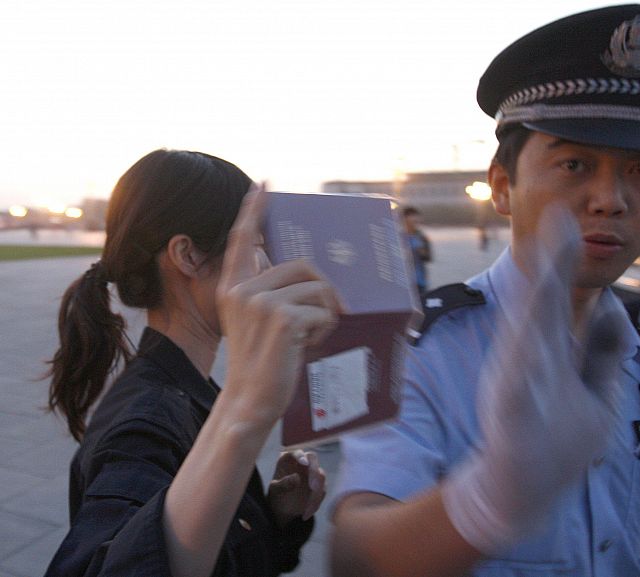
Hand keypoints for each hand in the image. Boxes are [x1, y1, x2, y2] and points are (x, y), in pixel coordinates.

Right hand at [217, 185, 343, 427]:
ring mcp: (261, 302)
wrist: (250, 399)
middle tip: (319, 319)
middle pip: (303, 266)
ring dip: (325, 313)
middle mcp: (243, 290)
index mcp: (234, 287)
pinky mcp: (282, 317)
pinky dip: (324, 329)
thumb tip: (303, 271)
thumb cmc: (262, 361)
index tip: (264, 183)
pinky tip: (307, 347)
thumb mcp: (255, 321)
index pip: (244, 240)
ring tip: (309, 336)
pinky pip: (323, 310)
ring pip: (318, 289)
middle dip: (321, 292)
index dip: (254, 210)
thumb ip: (268, 293)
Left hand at [268, 449, 326, 525]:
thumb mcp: (275, 491)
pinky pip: (322, 491)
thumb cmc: (275, 495)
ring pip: (321, 476)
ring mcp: (313, 473)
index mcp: (289, 460)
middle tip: (314, 488)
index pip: (297, 452)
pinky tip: (306, 513)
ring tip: (308, 509)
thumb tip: (296, 477)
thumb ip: (283, 484)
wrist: (282, 510)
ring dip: (316, 492)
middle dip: (314, 472)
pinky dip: (316, 502)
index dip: (301, 456)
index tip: (304, 463)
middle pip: (313, 460)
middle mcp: (303, 463)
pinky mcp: (319, 485)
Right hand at [442, 204, 625, 553]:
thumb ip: (601, 350)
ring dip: (535, 297)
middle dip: (553, 262)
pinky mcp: (511, 413)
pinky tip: (524, 339)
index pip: (558, 299)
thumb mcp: (592, 390)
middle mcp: (532, 360)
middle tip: (558, 219)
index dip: (564, 261)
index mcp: (550, 352)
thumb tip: (612, 310)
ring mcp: (519, 384)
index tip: (569, 222)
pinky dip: (519, 365)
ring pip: (528, 333)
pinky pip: (515, 386)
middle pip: (544, 303)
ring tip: (543, 261)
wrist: (520, 488)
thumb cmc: (551, 438)